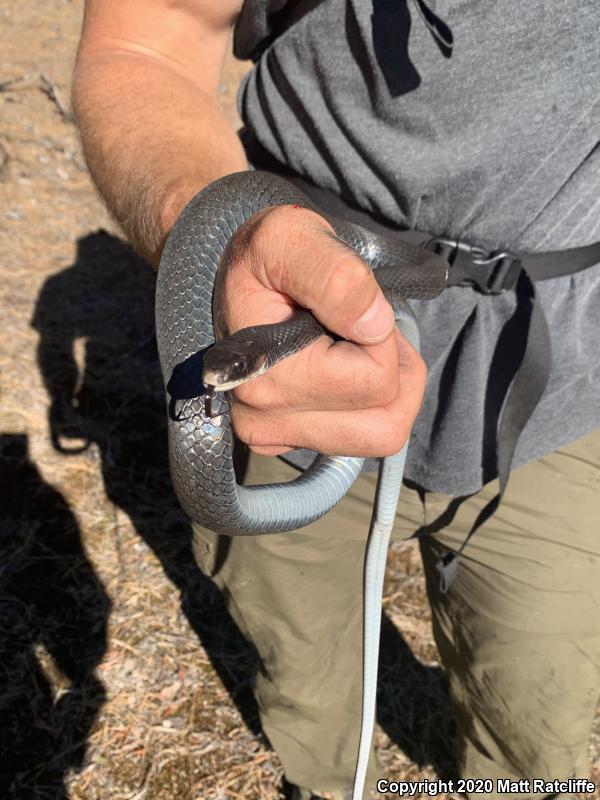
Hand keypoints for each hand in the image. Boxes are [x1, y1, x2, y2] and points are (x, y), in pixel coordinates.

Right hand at [217, 204, 426, 456]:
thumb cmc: (261, 255)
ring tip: (364, 347)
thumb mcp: (291, 236)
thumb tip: (375, 326)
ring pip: (379, 438)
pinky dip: (367, 404)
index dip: (385, 337)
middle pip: (385, 424)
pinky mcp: (282, 439)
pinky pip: (358, 441)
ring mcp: (272, 436)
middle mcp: (264, 421)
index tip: (358, 305)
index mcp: (268, 378)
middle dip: (396, 370)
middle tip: (371, 328)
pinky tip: (344, 367)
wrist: (225, 274)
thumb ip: (336, 275)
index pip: (376, 382)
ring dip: (388, 390)